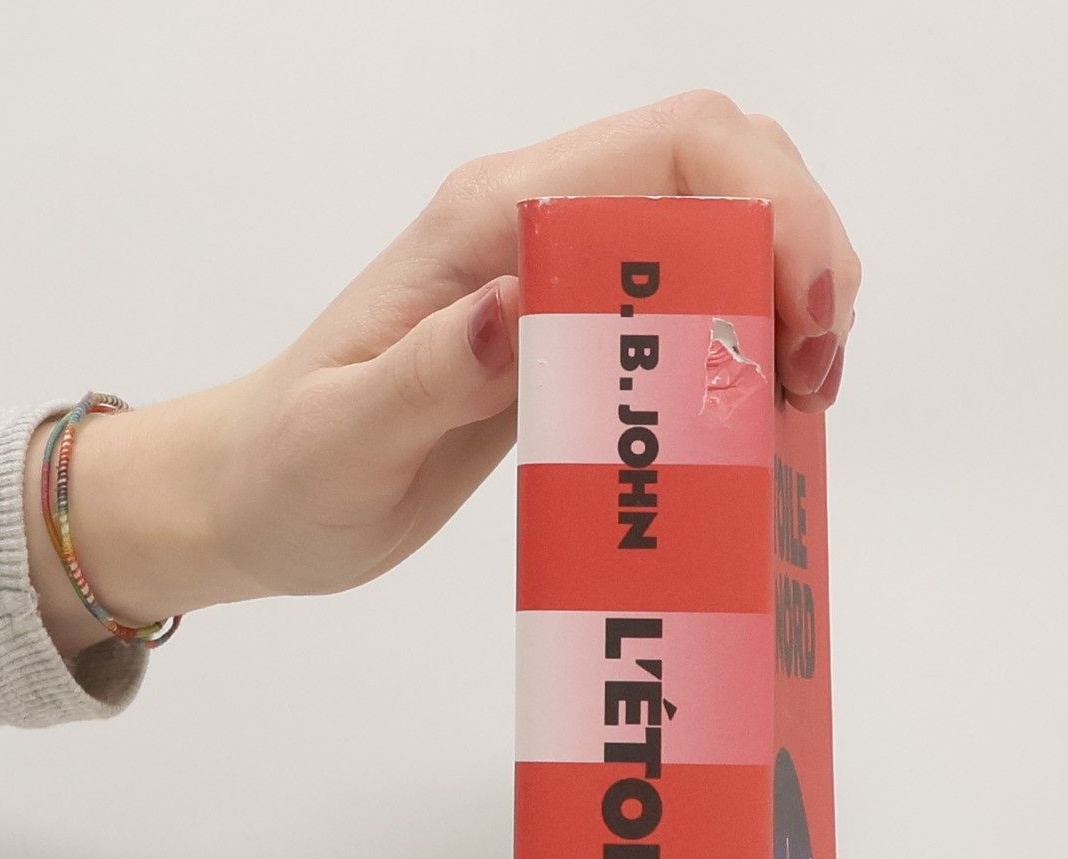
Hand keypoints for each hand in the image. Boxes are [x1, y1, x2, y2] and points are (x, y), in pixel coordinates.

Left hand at [28, 92, 859, 657]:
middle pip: (715, 161)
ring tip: (798, 397)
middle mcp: (534, 226)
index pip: (668, 151)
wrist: (252, 498)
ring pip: (716, 220)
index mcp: (489, 224)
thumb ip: (429, 374)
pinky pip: (687, 296)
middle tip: (815, 373)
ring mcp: (555, 274)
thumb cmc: (290, 475)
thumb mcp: (345, 441)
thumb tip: (515, 310)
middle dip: (799, 243)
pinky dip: (747, 336)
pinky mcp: (570, 331)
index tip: (802, 319)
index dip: (767, 206)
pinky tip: (755, 410)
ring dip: (784, 291)